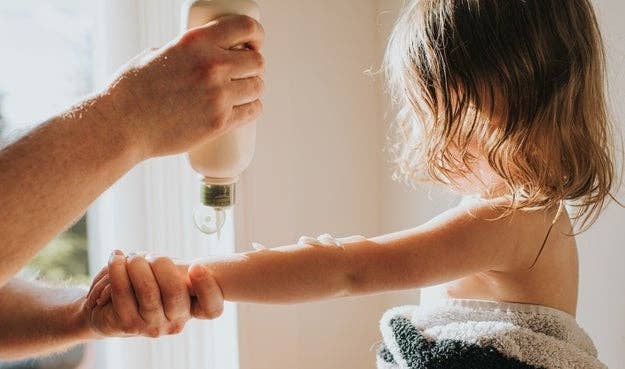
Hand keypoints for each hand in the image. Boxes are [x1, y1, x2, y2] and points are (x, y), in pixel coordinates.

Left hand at [83, 251, 223, 337]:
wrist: (112, 309)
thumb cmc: (150, 285)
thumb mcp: (171, 276)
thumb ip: (180, 270)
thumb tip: (186, 266)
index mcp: (193, 309)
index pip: (211, 309)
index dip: (207, 288)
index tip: (196, 266)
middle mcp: (176, 322)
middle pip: (176, 292)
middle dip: (161, 264)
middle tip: (151, 256)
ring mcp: (151, 327)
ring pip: (148, 290)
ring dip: (137, 265)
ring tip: (131, 256)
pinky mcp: (126, 325)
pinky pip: (122, 292)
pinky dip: (117, 270)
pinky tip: (116, 258)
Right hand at [95, 15, 264, 159]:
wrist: (121, 126)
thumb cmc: (131, 92)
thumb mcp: (156, 55)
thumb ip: (183, 52)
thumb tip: (201, 54)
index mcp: (196, 41)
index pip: (246, 27)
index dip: (256, 35)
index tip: (254, 43)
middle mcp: (212, 66)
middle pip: (257, 62)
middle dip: (253, 66)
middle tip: (244, 73)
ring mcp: (218, 95)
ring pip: (257, 87)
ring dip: (253, 89)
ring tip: (242, 93)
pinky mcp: (219, 122)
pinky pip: (252, 111)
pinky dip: (251, 109)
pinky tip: (245, 108)